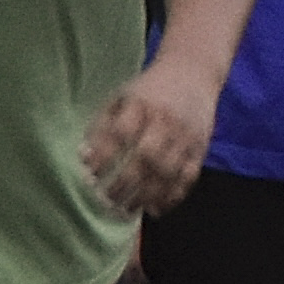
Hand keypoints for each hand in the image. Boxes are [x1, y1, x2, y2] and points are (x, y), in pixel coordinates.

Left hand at [80, 61, 219, 217]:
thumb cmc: (149, 89)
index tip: (89, 175)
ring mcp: (186, 136)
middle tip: (106, 201)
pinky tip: (154, 209)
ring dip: (146, 196)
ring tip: (126, 211)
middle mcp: (166, 120)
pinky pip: (188, 177)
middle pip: (146, 157)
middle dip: (124, 183)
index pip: (121, 132)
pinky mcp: (200, 148)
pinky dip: (172, 197)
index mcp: (142, 103)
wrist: (194, 72)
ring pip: (168, 172)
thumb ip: (102, 125)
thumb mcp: (121, 97)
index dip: (104, 156)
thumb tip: (83, 158)